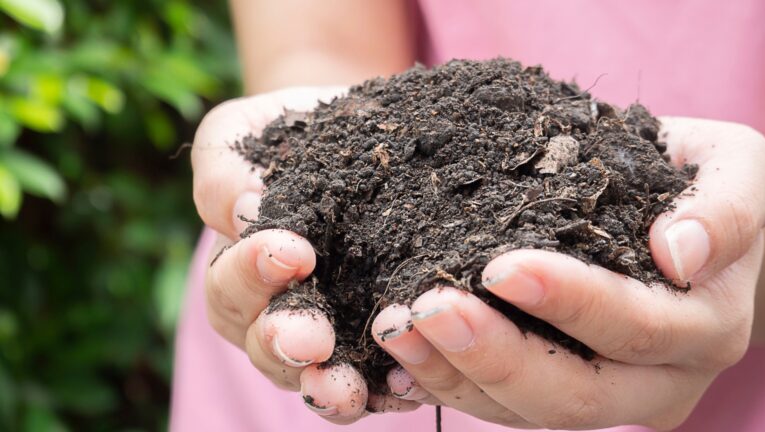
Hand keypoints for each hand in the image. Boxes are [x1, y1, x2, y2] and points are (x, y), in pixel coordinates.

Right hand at [192, 87, 418, 423]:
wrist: (358, 130)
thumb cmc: (289, 134)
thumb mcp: (241, 135)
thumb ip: (223, 172)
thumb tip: (245, 211)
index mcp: (238, 272)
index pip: (230, 289)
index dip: (252, 276)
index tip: (291, 250)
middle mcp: (278, 313)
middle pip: (266, 348)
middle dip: (286, 344)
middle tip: (311, 339)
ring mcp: (332, 335)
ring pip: (318, 379)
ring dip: (330, 388)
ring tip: (348, 387)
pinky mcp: (382, 342)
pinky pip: (380, 380)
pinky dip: (388, 389)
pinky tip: (408, 383)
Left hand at [372, 118, 764, 429]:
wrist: (687, 224)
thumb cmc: (704, 184)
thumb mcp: (733, 171)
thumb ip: (724, 208)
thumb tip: (678, 252)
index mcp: (703, 328)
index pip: (632, 327)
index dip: (566, 302)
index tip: (498, 267)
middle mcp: (659, 381)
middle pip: (573, 395)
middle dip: (492, 354)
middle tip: (423, 308)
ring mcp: (608, 399)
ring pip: (527, 413)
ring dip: (453, 374)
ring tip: (393, 328)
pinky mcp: (562, 393)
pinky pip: (501, 406)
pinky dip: (447, 385)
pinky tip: (400, 358)